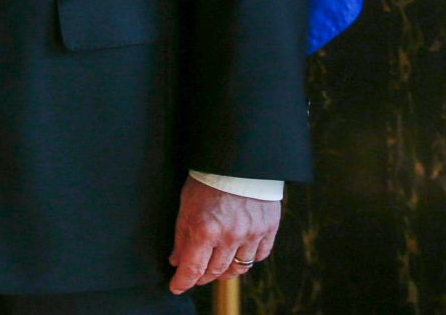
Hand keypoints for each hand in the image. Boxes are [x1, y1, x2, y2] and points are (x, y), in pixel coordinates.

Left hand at [167, 177, 279, 293]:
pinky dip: (248, 258)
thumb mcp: (186, 204)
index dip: (183, 281)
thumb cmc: (208, 178)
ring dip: (225, 272)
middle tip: (196, 275)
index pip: (193, 268)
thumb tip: (177, 260)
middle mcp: (230, 235)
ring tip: (216, 267)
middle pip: (215, 271)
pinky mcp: (269, 229)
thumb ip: (182, 235)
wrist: (239, 158)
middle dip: (203, 276)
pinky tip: (238, 253)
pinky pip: (259, 255)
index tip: (176, 287)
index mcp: (206, 229)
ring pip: (239, 268)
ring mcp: (252, 233)